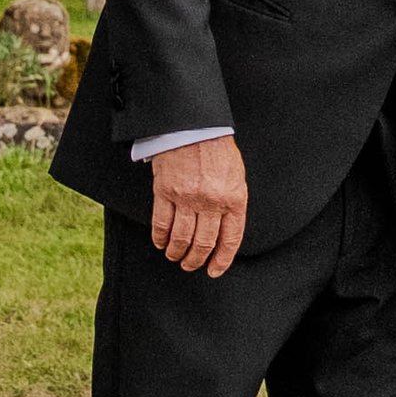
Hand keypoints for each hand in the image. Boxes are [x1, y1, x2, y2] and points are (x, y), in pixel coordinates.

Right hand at [149, 134, 248, 277]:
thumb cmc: (217, 149)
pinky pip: (161, 223)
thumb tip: (225, 230)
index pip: (230, 239)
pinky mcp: (165, 192)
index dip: (221, 260)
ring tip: (175, 257)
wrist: (194, 126)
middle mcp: (211, 202)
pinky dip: (160, 238)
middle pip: (204, 243)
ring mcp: (187, 198)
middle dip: (196, 260)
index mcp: (233, 198)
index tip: (214, 270)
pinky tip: (160, 243)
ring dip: (177, 252)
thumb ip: (232, 203)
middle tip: (190, 265)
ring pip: (181, 237)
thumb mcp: (236, 176)